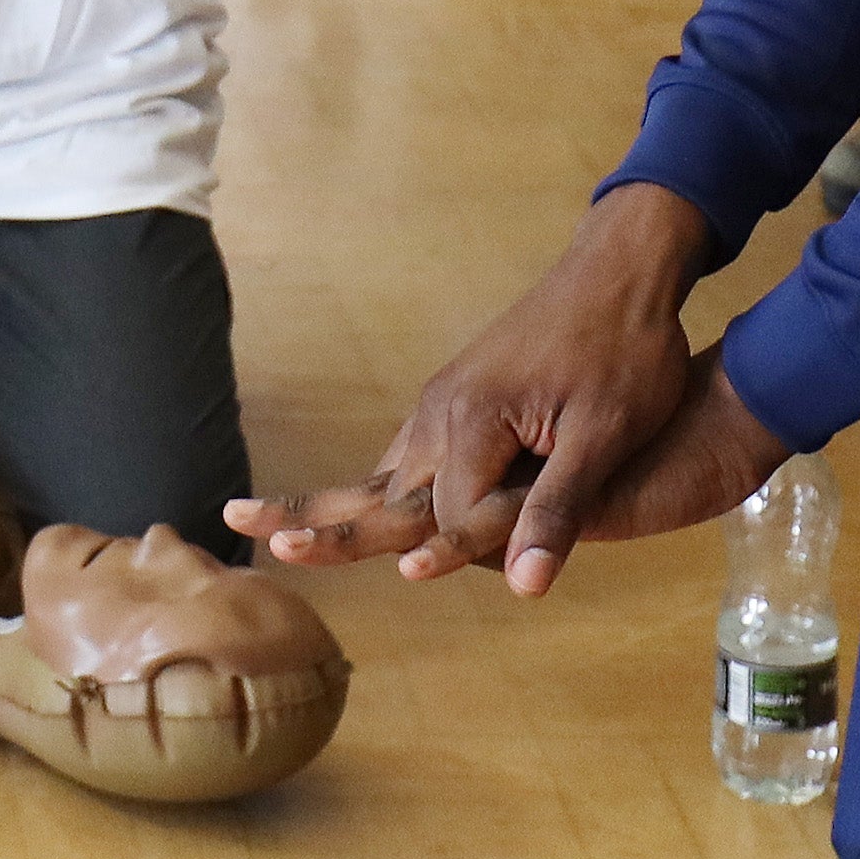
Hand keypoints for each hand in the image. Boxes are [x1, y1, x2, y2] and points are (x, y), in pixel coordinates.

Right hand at [242, 182, 756, 589]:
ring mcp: (443, 401)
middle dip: (309, 517)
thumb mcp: (606, 438)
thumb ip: (557, 512)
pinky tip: (370, 504)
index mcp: (470, 421)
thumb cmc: (627, 355)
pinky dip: (382, 486)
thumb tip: (526, 587)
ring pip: (387, 471)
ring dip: (332, 503)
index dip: (467, 553)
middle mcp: (440, 412)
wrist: (620, 271)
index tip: (482, 571)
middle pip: (376, 491)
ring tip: (268, 524)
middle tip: (232, 518)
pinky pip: (411, 454)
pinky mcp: (456, 396)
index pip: (445, 521)